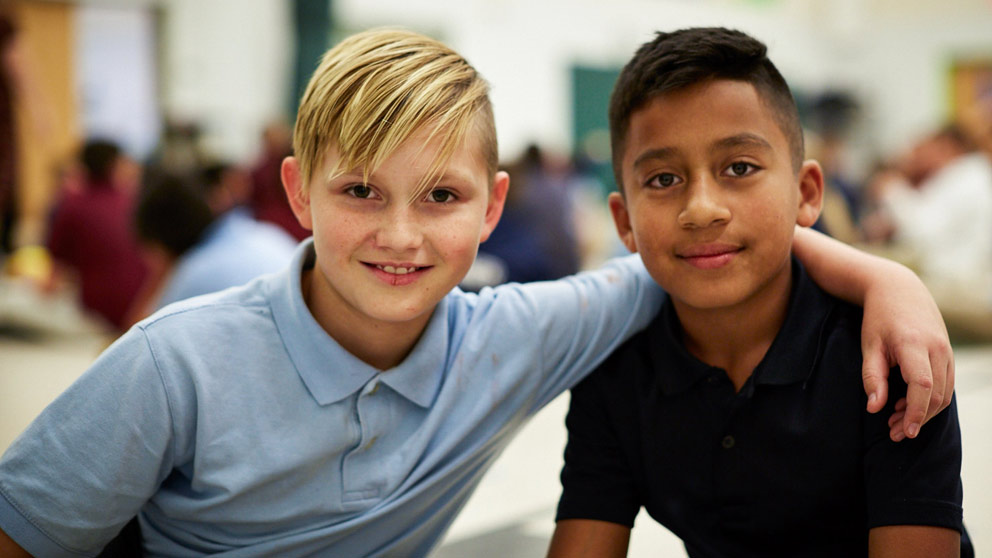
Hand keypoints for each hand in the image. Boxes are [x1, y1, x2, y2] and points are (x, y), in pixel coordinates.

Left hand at [861, 261, 953, 440]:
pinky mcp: (948, 354)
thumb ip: (872, 377)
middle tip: (894, 433)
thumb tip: (874, 409)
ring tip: (897, 422)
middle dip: (917, 418)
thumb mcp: (869, 345)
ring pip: (944, 393)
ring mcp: (947, 351)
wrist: (899, 289)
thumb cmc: (879, 318)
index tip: (905, 432)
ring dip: (924, 412)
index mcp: (915, 344)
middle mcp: (937, 348)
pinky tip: (907, 406)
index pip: (923, 386)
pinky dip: (930, 400)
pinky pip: (945, 384)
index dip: (916, 412)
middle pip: (936, 395)